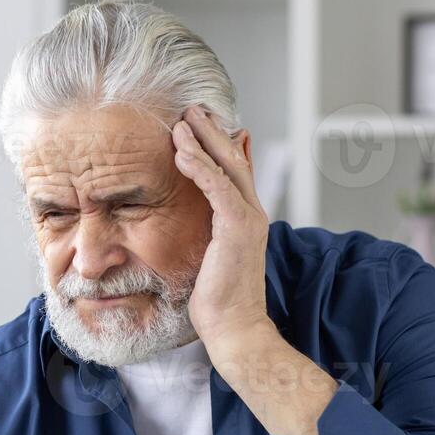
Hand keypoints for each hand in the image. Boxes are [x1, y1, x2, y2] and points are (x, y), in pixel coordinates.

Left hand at [172, 106, 273, 349]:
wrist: (234, 327)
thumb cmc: (217, 298)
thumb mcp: (210, 255)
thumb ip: (208, 229)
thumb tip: (198, 212)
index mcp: (246, 217)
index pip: (234, 170)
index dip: (218, 143)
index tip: (198, 123)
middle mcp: (252, 213)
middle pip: (234, 159)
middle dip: (212, 132)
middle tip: (192, 108)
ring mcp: (248, 219)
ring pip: (227, 168)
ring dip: (203, 141)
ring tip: (182, 120)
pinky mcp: (237, 229)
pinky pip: (217, 188)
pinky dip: (200, 168)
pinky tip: (181, 153)